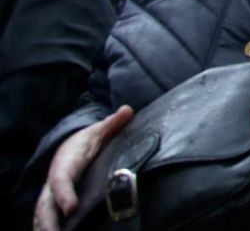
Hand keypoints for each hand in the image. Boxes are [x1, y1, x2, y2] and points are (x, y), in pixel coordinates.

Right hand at [34, 105, 132, 230]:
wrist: (69, 146)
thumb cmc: (86, 142)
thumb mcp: (99, 131)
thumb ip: (112, 123)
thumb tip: (128, 110)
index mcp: (66, 163)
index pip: (61, 180)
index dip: (64, 193)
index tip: (71, 208)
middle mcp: (54, 181)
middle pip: (46, 203)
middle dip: (48, 220)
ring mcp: (51, 193)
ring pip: (42, 213)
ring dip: (45, 227)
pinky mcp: (53, 201)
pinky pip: (45, 217)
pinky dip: (45, 226)